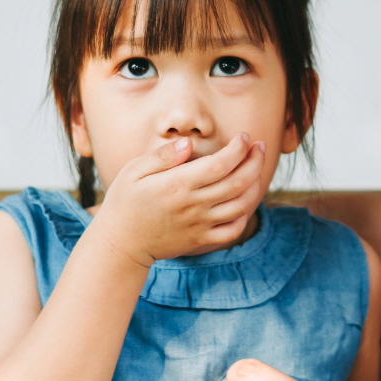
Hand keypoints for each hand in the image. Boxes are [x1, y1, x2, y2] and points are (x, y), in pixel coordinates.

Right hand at [91, 134, 264, 265]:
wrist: (120, 243)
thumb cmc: (124, 202)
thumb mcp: (133, 171)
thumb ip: (163, 156)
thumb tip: (190, 143)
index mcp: (178, 184)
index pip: (220, 164)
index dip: (239, 149)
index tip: (244, 137)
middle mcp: (194, 204)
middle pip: (238, 182)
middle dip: (255, 161)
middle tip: (260, 147)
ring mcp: (200, 224)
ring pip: (242, 205)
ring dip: (256, 185)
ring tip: (257, 169)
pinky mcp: (201, 240)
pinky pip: (233, 230)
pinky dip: (246, 215)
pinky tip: (246, 201)